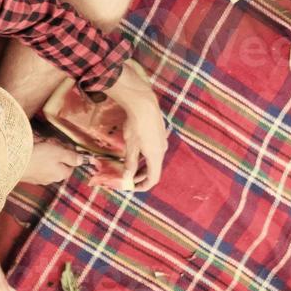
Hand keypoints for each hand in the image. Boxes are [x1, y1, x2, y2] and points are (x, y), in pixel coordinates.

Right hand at [21, 139, 84, 185]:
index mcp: (61, 174)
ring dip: (47, 153)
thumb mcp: (59, 153)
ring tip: (42, 144)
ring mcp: (40, 178)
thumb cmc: (39, 157)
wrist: (14, 164)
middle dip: (57, 152)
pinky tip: (34, 150)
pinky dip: (38, 157)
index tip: (65, 144)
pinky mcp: (29, 176)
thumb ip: (72, 157)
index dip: (70, 153)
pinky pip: (38, 165)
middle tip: (51, 142)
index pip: (72, 164)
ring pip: (49, 164)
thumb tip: (82, 160)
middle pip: (60, 163)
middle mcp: (52, 179)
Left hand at [105, 66, 167, 190]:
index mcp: (156, 156)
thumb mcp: (131, 146)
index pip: (153, 178)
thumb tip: (127, 177)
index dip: (143, 186)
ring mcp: (162, 141)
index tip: (132, 187)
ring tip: (130, 166)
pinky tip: (135, 151)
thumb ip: (130, 163)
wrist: (144, 103)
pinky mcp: (160, 133)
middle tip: (128, 178)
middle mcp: (162, 150)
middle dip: (141, 176)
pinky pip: (154, 150)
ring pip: (154, 159)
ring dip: (143, 165)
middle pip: (154, 169)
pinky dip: (145, 156)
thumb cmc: (136, 126)